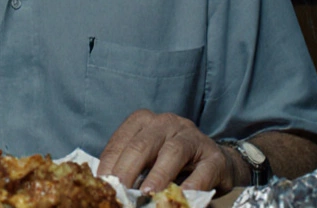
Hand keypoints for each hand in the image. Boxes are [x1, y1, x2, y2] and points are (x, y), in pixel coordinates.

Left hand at [97, 110, 235, 193]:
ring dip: (159, 174)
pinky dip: (193, 184)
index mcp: (144, 121)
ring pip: (173, 151)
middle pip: (143, 144)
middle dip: (128, 168)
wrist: (214, 163)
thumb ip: (129, 167)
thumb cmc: (170, 163)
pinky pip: (203, 169)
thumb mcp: (147, 159)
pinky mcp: (214, 156)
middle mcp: (167, 123)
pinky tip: (182, 195)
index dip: (110, 163)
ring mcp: (192, 136)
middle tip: (120, 189)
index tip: (102, 183)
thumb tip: (105, 186)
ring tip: (149, 193)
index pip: (121, 141)